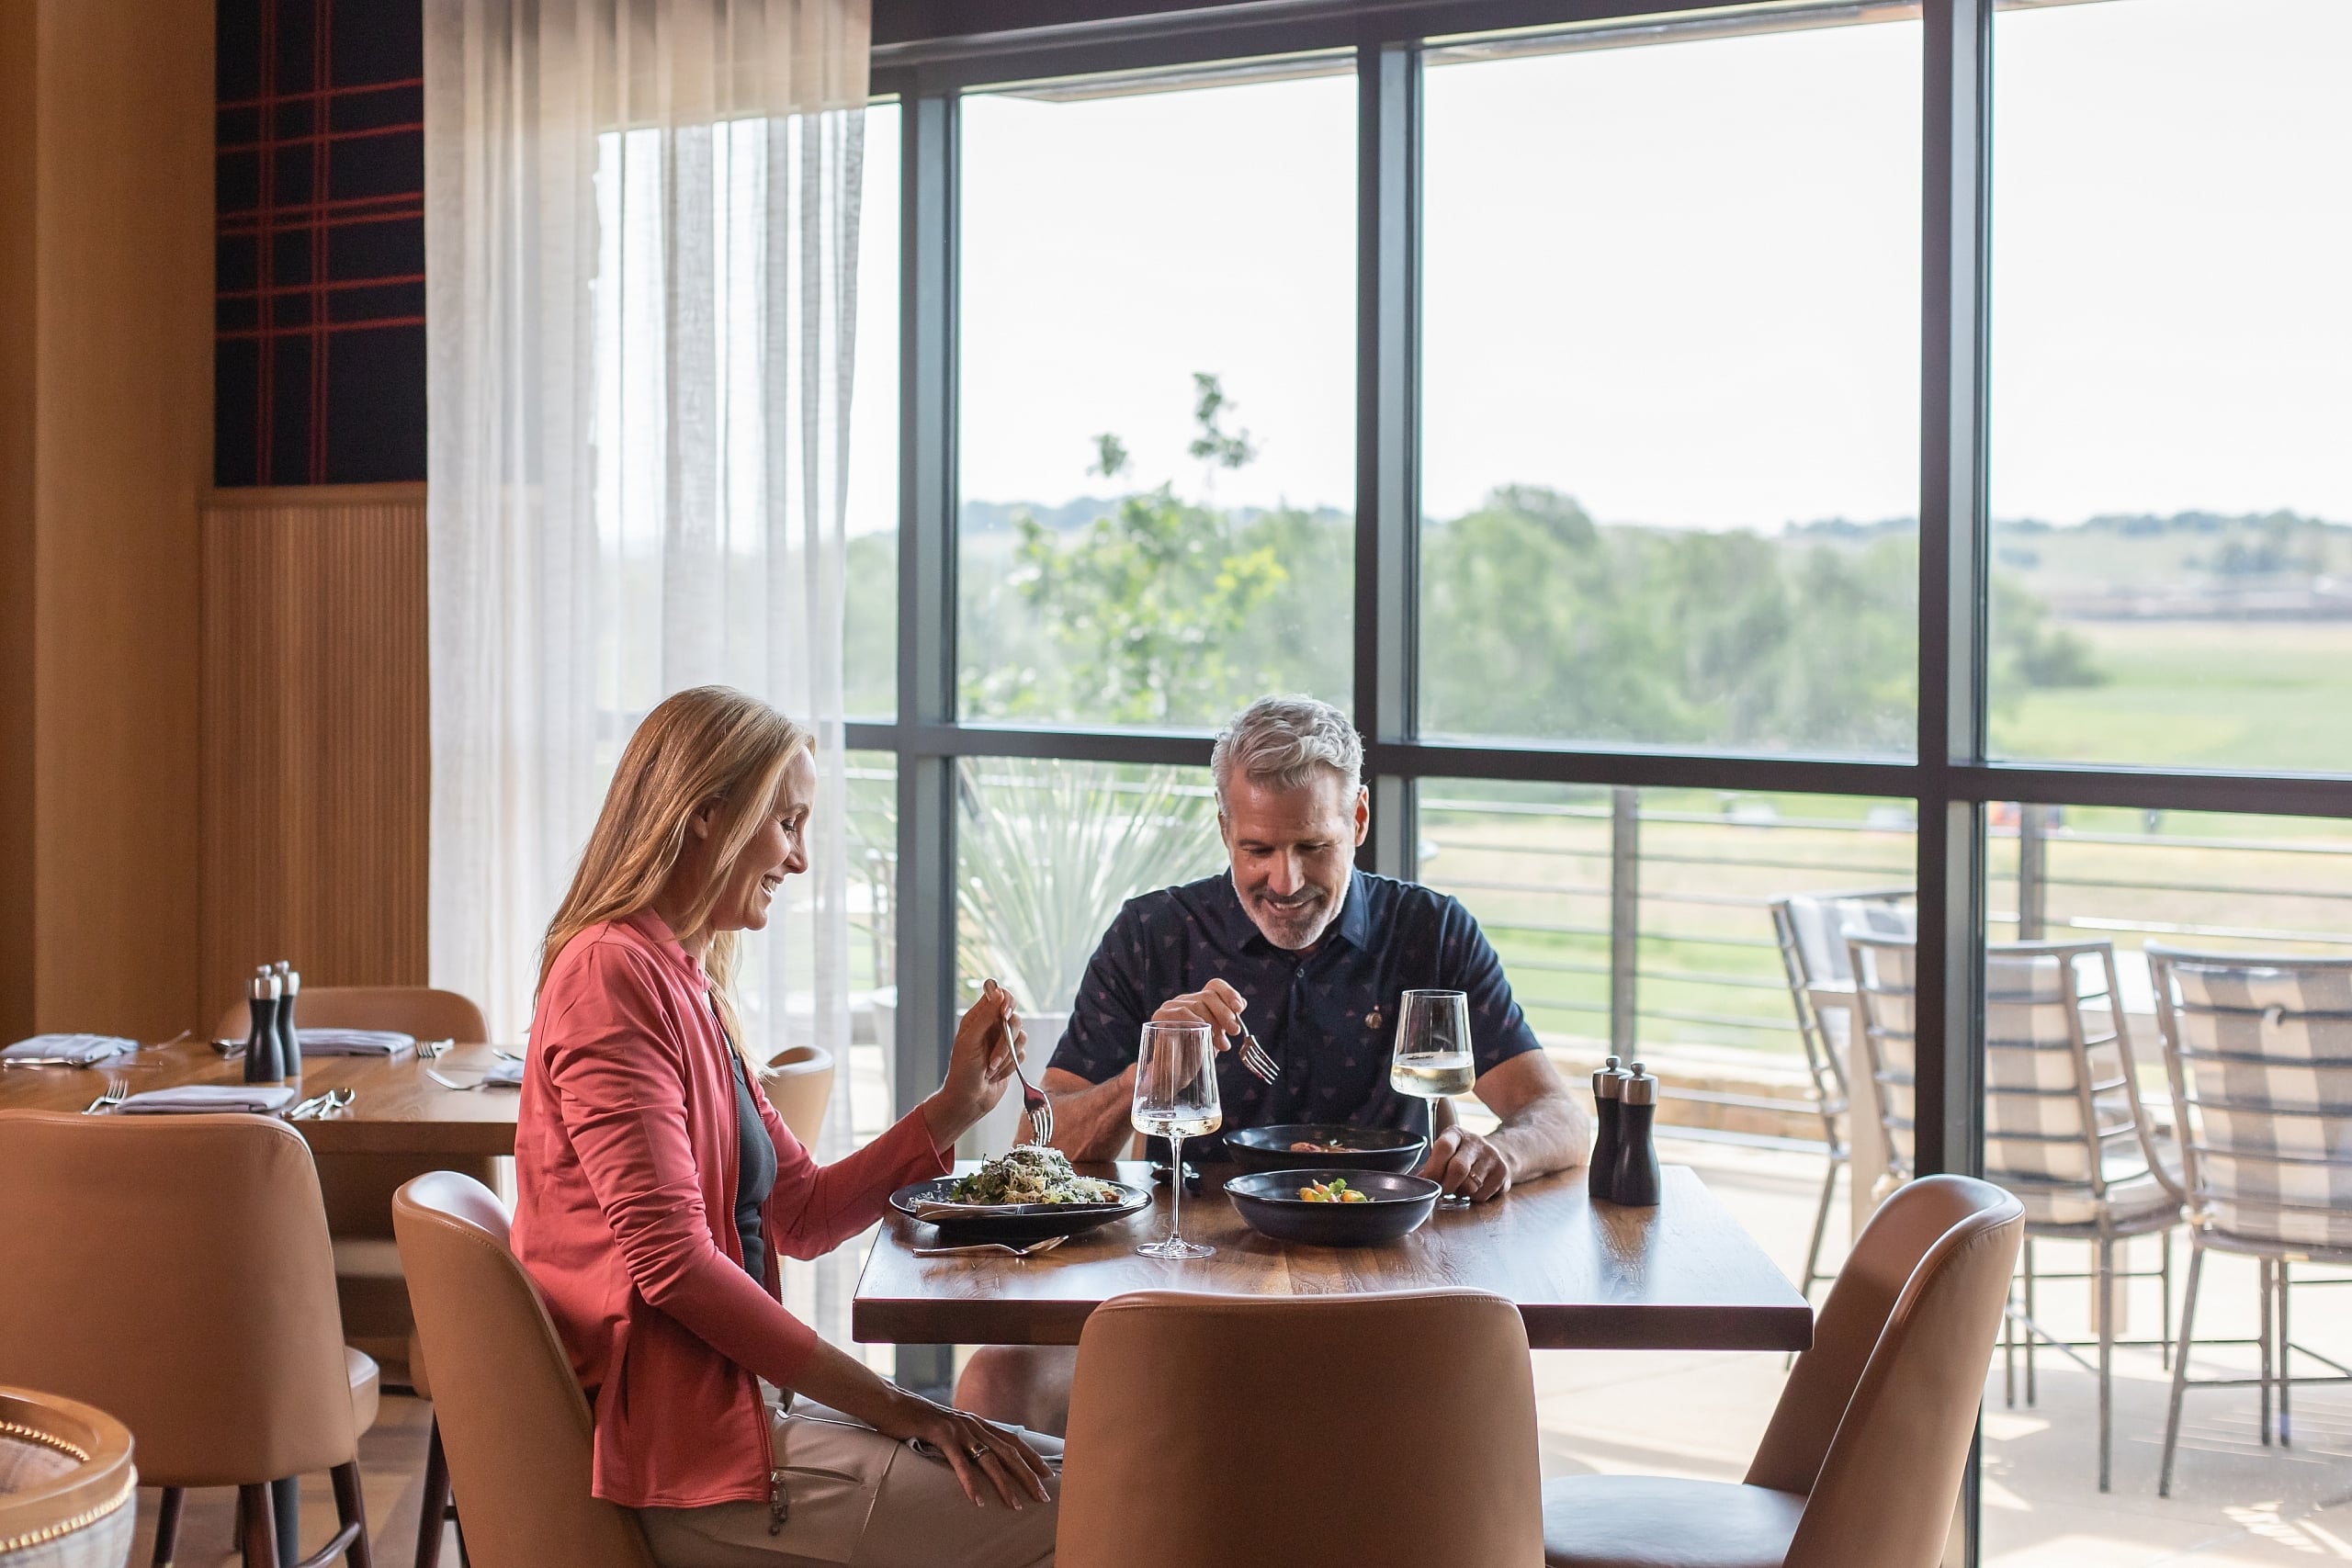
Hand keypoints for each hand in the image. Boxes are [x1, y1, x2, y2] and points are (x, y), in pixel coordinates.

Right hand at [885, 1395, 1054, 1509]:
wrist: (891, 1403)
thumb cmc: (918, 1420)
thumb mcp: (949, 1429)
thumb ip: (965, 1439)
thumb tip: (978, 1455)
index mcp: (977, 1423)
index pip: (1013, 1440)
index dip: (1032, 1457)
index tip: (1048, 1474)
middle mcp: (973, 1424)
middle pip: (1008, 1452)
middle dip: (1028, 1475)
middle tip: (1042, 1496)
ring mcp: (958, 1429)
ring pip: (989, 1460)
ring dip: (1004, 1485)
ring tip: (1015, 1505)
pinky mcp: (940, 1435)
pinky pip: (959, 1463)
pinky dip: (970, 1483)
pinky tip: (977, 1500)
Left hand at [923, 981, 1023, 1146]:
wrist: (969, 1100)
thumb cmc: (962, 1071)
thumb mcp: (971, 1041)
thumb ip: (986, 1016)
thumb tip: (1000, 993)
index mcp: (978, 1018)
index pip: (999, 996)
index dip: (1006, 1003)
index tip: (1005, 1016)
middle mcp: (991, 1027)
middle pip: (1015, 1018)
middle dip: (1006, 1041)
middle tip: (992, 1058)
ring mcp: (1002, 1042)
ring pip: (1022, 1036)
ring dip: (1007, 1056)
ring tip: (991, 1069)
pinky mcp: (1011, 1057)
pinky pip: (1023, 1054)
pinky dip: (1010, 1066)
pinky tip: (996, 1074)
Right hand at [1151, 978, 1245, 1047]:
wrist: (1174, 1075)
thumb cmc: (1195, 1055)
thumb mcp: (1216, 1037)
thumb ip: (1226, 1020)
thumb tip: (1242, 1003)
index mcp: (1200, 1002)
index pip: (1215, 986)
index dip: (1229, 993)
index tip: (1239, 1009)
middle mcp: (1185, 1000)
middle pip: (1209, 995)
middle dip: (1225, 1014)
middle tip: (1234, 1031)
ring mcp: (1172, 1007)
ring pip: (1198, 1004)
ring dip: (1214, 1024)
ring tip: (1222, 1044)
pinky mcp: (1160, 1016)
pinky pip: (1181, 1012)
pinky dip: (1195, 1021)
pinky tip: (1202, 1033)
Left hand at [1418, 1124, 1511, 1201]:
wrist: (1494, 1154)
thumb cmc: (1460, 1156)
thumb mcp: (1444, 1154)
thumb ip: (1430, 1166)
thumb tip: (1416, 1182)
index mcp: (1455, 1134)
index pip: (1444, 1147)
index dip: (1434, 1168)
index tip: (1428, 1182)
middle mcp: (1475, 1142)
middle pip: (1458, 1169)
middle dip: (1446, 1186)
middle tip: (1442, 1192)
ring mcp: (1492, 1156)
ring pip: (1470, 1186)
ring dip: (1460, 1193)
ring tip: (1459, 1188)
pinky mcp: (1503, 1172)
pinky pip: (1483, 1195)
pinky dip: (1474, 1198)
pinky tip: (1473, 1190)